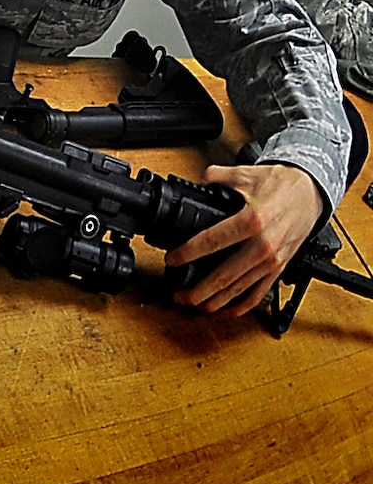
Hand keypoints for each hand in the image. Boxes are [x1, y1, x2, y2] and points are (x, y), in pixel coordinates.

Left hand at [164, 162, 323, 314]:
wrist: (311, 192)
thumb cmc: (281, 183)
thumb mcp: (243, 173)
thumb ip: (214, 177)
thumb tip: (196, 183)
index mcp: (251, 221)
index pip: (211, 242)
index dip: (187, 253)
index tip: (171, 260)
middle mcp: (263, 246)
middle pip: (224, 276)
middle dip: (197, 290)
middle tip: (177, 294)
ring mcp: (273, 261)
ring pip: (240, 290)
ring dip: (215, 302)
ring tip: (194, 304)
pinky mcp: (281, 268)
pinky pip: (260, 293)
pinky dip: (242, 305)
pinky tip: (226, 310)